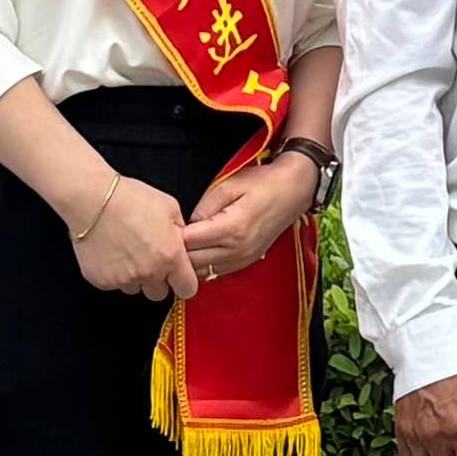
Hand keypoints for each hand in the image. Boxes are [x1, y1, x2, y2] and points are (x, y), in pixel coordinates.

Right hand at [65, 177, 200, 308]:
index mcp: (171, 256)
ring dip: (134, 277)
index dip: (183, 282)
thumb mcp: (169, 207)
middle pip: (159, 293)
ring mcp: (124, 279)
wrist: (91, 200)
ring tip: (126, 251)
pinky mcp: (102, 281)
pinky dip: (113, 274)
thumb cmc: (130, 198)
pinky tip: (110, 252)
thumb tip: (182, 245)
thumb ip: (180, 233)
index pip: (187, 289)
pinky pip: (113, 285)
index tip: (177, 276)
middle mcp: (149, 273)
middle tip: (148, 259)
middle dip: (157, 280)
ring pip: (135, 289)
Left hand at [176, 146, 318, 291]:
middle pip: (192, 262)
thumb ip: (203, 207)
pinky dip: (203, 264)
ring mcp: (243, 259)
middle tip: (165, 237)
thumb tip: (186, 225)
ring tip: (180, 245)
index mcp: (231, 229)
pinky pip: (215, 272)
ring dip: (188, 261)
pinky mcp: (246, 261)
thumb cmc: (263, 183)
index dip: (171, 235)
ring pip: (202, 272)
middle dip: (176, 252)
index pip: (188, 242)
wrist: (294, 190)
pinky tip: (198, 250)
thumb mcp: (227, 185)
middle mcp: (237, 250)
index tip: (162, 226)